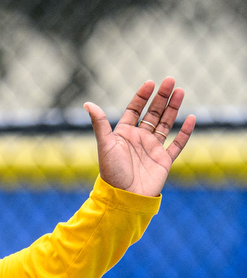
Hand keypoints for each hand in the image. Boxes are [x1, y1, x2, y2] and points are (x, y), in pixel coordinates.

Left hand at [83, 77, 195, 196]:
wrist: (124, 196)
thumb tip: (87, 103)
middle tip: (170, 81)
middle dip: (161, 97)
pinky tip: (191, 118)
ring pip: (166, 124)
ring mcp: (153, 148)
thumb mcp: (105, 144)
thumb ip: (99, 123)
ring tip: (180, 91)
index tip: (150, 83)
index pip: (134, 110)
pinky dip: (184, 132)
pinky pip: (177, 143)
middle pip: (153, 113)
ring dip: (173, 108)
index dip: (142, 96)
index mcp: (124, 134)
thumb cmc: (112, 171)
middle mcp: (139, 139)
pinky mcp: (164, 160)